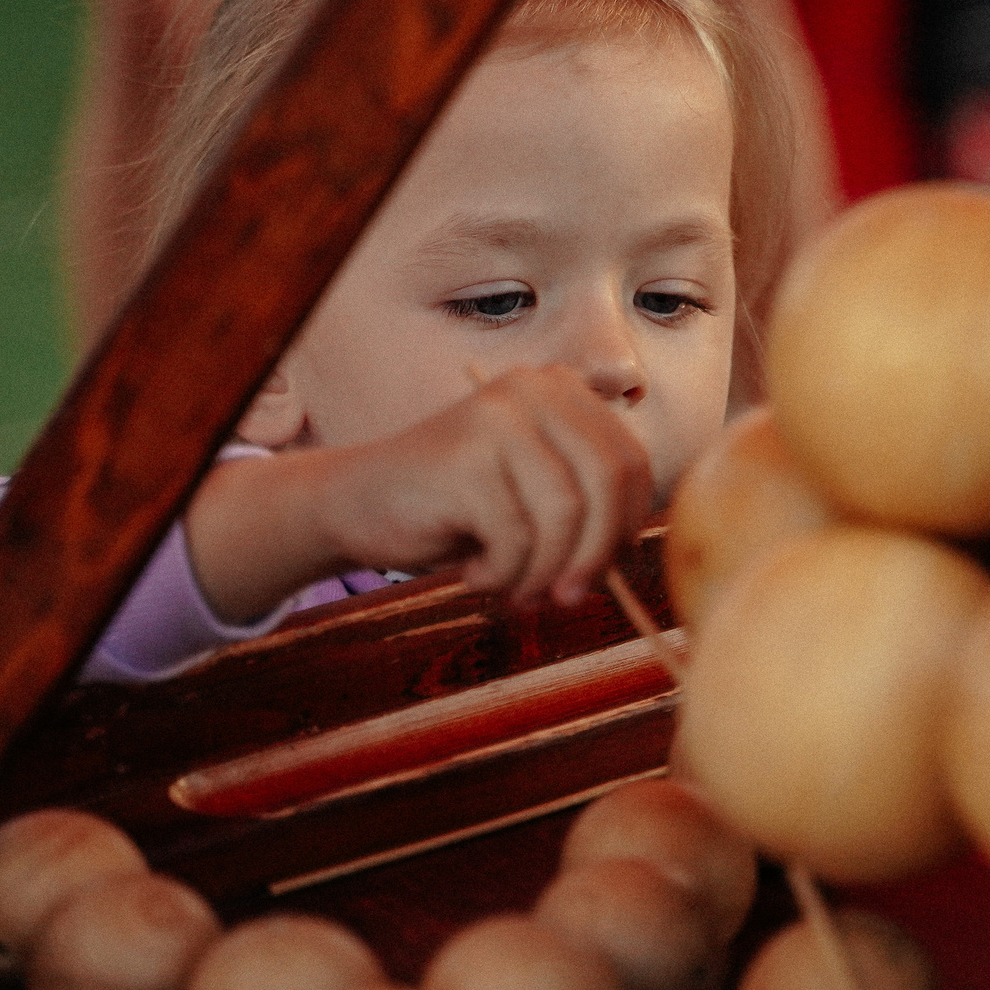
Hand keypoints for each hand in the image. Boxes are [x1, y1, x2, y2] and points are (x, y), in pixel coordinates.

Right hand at [324, 364, 652, 601]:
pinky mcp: (466, 458)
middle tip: (568, 599)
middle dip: (595, 555)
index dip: (627, 528)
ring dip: (543, 572)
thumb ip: (584, 508)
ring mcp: (498, 419)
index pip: (631, 462)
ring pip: (565, 515)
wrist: (354, 502)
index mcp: (560, 391)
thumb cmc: (453, 509)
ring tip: (512, 589)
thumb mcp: (532, 497)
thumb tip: (634, 562)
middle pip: (609, 482)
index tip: (609, 573)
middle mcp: (533, 390)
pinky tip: (472, 572)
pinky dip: (501, 574)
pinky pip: (516, 538)